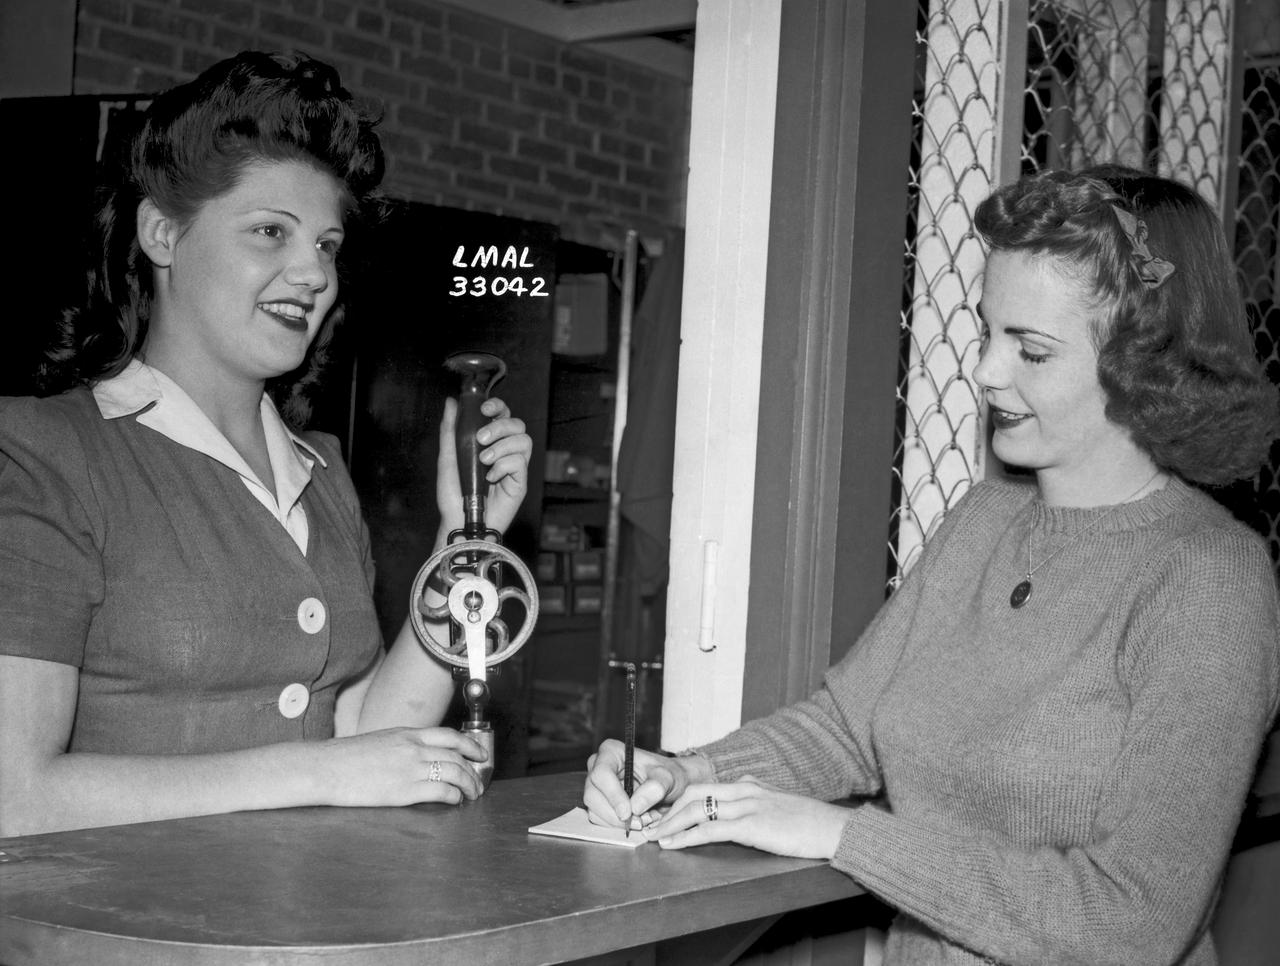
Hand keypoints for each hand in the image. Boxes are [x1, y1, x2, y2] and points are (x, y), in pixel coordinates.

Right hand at [317, 726, 486, 805]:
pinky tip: (455, 801)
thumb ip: (402, 745)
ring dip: (468, 784)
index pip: (449, 736)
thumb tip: (418, 754)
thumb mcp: (380, 741)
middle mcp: (414, 748)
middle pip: (457, 756)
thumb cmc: (346, 757)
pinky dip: (454, 796)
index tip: (480, 753)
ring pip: (454, 772)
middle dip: (473, 770)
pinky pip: (440, 791)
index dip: (470, 745)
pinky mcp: (405, 790)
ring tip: (472, 794)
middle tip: (479, 781)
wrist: (326, 768)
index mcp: (407, 734)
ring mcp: (410, 768)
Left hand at [436, 396, 531, 537]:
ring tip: (483, 461)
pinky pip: (520, 462)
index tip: (484, 408)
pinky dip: (503, 466)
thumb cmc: (453, 494)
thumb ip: (450, 431)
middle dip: (499, 425)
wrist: (458, 522)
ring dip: (502, 446)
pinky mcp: (520, 482)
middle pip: (517, 424)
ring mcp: (514, 466)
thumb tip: (451, 403)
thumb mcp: (447, 459)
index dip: (498, 406)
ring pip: (523, 440)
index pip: (503, 415)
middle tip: (480, 438)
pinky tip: (490, 478)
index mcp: (490, 442)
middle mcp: (505, 451)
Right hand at [583, 739, 712, 829]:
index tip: (628, 812)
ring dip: (618, 823)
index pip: (601, 774)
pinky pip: (600, 820)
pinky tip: (637, 821)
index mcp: (611, 752)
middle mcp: (598, 766)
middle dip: (615, 814)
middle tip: (640, 823)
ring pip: (594, 811)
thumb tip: (635, 806)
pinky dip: (618, 826)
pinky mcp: (598, 803)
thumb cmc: (667, 775)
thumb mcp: (668, 778)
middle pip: (592, 795)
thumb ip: (655, 788)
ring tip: (644, 820)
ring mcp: (596, 786)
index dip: (613, 795)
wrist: (669, 785)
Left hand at [641, 777, 850, 859]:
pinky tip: (671, 844)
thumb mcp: (778, 807)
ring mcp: (747, 805)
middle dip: (667, 810)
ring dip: (669, 824)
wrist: (834, 829)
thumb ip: (756, 806)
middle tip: (648, 826)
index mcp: (750, 784)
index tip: (662, 814)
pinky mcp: (751, 825)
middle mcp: (745, 789)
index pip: (705, 787)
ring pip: (696, 809)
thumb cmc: (810, 823)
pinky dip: (685, 836)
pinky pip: (709, 829)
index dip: (679, 801)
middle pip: (693, 793)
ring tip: (652, 837)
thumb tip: (738, 815)